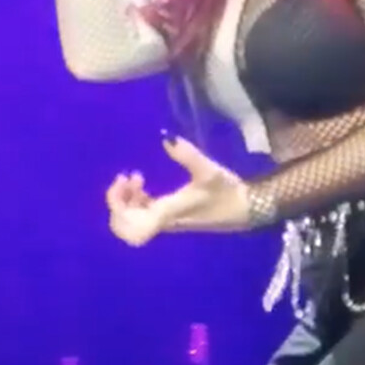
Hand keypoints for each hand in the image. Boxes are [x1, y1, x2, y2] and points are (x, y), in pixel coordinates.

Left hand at [106, 136, 250, 246]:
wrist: (246, 208)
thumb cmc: (227, 193)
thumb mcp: (209, 171)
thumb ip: (187, 154)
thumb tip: (166, 137)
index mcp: (167, 215)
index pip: (131, 225)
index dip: (118, 205)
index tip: (125, 179)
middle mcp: (162, 222)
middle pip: (124, 227)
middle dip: (118, 202)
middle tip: (124, 178)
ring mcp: (165, 221)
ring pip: (132, 221)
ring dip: (126, 201)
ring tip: (135, 178)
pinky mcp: (171, 217)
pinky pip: (142, 214)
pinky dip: (136, 201)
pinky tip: (143, 185)